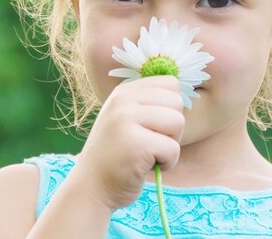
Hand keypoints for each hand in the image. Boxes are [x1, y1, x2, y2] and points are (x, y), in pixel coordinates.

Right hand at [71, 75, 184, 211]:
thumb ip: (148, 104)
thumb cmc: (117, 155)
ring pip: (178, 123)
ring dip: (170, 145)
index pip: (170, 83)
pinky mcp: (136, 144)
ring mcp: (126, 120)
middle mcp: (123, 100)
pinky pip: (173, 149)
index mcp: (124, 92)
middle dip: (172, 127)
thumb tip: (180, 94)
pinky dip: (167, 163)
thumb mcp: (126, 119)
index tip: (152, 126)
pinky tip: (146, 167)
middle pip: (176, 102)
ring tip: (148, 154)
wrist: (91, 187)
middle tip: (151, 143)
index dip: (170, 108)